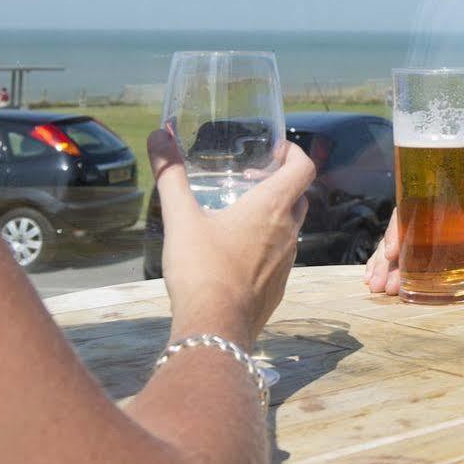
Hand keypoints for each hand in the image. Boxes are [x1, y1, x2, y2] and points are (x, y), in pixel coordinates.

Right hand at [148, 129, 313, 342]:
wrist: (214, 329)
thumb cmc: (201, 269)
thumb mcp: (180, 217)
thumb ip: (170, 174)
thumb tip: (159, 134)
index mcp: (271, 207)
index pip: (304, 167)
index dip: (294, 152)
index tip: (276, 149)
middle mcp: (288, 232)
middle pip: (298, 196)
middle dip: (280, 182)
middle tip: (250, 180)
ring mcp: (287, 262)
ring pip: (290, 228)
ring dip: (273, 215)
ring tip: (238, 215)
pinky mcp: (278, 288)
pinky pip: (280, 257)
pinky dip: (266, 246)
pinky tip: (235, 254)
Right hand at [362, 203, 463, 298]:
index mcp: (442, 209)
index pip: (409, 213)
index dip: (396, 231)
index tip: (391, 253)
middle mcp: (427, 222)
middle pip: (397, 235)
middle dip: (384, 261)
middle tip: (380, 284)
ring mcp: (424, 239)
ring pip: (395, 249)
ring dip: (381, 267)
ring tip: (374, 287)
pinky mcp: (425, 255)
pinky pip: (400, 259)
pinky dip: (386, 269)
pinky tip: (374, 282)